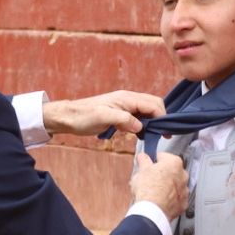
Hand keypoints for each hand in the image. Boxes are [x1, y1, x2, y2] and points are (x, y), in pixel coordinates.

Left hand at [43, 91, 167, 136]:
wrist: (69, 117)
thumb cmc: (84, 116)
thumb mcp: (104, 117)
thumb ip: (124, 120)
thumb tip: (140, 127)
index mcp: (127, 98)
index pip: (153, 104)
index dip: (162, 116)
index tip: (166, 132)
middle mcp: (128, 100)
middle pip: (153, 105)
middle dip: (161, 118)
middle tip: (164, 135)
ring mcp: (124, 106)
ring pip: (146, 111)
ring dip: (152, 122)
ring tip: (154, 136)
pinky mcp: (120, 114)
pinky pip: (138, 117)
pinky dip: (143, 125)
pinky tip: (140, 135)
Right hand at [131, 151, 187, 221]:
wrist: (152, 211)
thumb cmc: (148, 189)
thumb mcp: (141, 170)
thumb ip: (144, 160)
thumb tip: (143, 157)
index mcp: (174, 163)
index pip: (163, 156)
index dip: (153, 161)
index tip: (148, 164)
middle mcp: (183, 175)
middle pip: (171, 171)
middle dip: (161, 174)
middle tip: (150, 178)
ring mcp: (184, 191)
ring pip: (175, 185)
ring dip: (167, 187)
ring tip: (153, 191)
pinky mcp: (182, 204)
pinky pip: (176, 198)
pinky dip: (169, 199)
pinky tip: (159, 200)